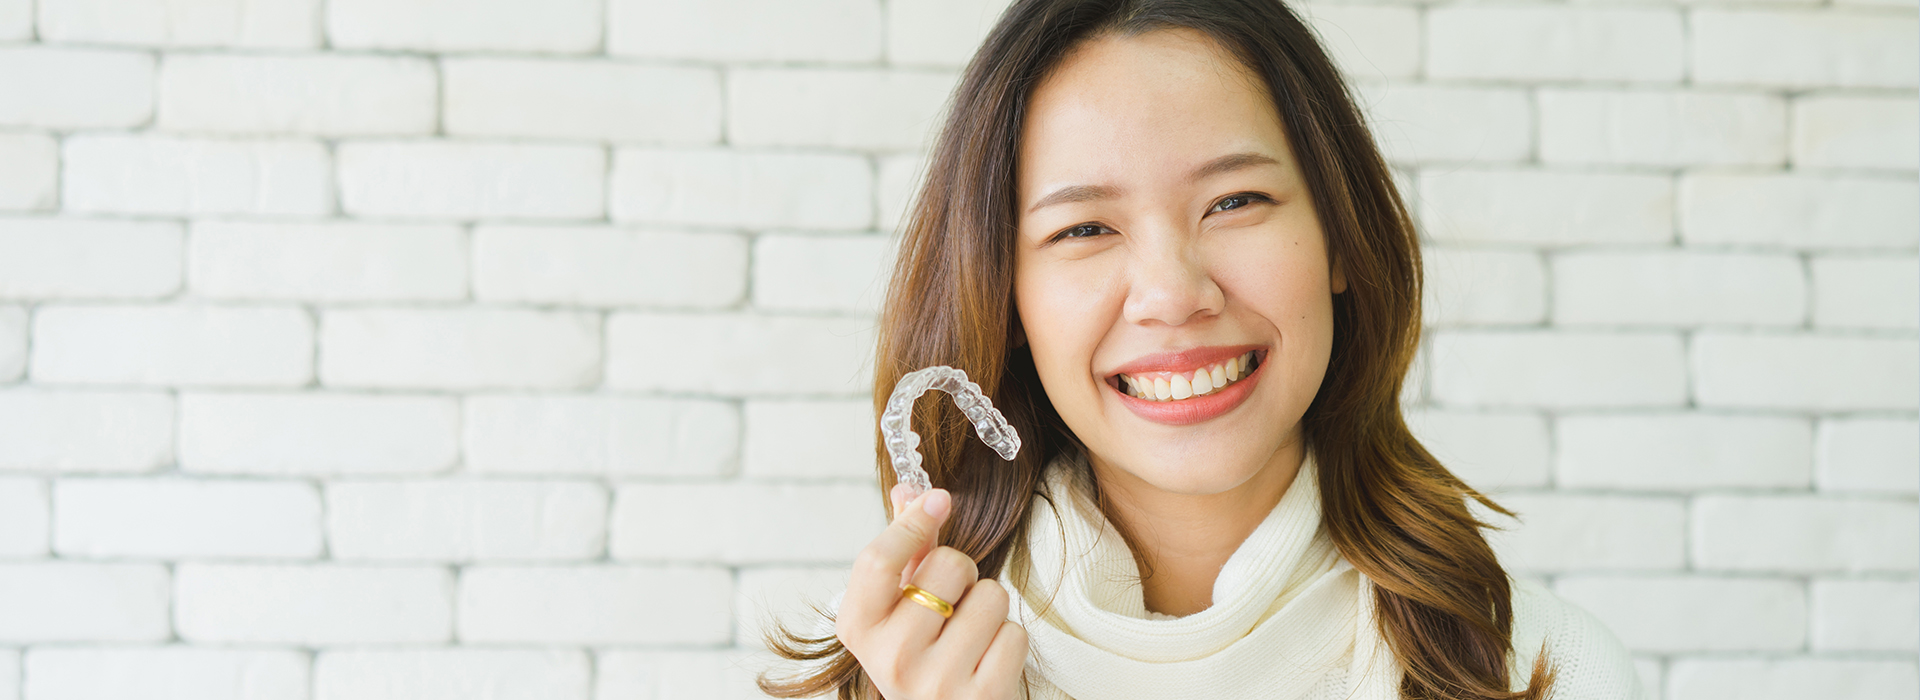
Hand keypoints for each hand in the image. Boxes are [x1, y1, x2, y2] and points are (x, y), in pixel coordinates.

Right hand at [836, 485, 1028, 699]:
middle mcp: (892, 659)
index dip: (912, 522)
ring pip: (991, 595)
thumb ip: (903, 550)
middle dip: (962, 572)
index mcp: (859, 629)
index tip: (939, 499)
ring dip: (988, 606)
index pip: (877, 561)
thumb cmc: (919, 656)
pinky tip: (986, 658)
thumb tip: (909, 490)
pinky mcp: (982, 697)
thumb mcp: (896, 607)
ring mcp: (937, 682)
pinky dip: (1007, 639)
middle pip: (948, 565)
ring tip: (969, 634)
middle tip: (951, 602)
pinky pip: (1014, 632)